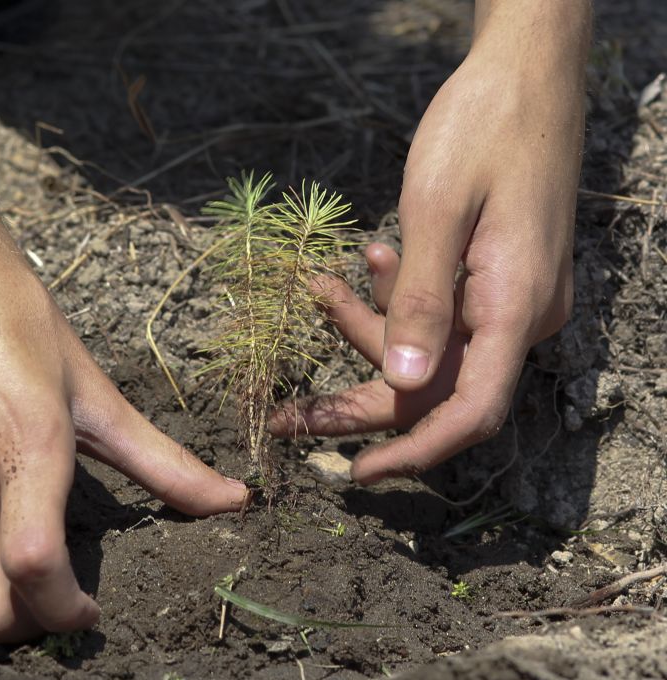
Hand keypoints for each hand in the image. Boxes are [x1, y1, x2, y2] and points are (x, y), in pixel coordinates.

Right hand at [0, 232, 247, 642]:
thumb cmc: (15, 317)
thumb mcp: (94, 388)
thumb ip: (162, 460)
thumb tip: (236, 500)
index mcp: (27, 441)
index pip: (37, 570)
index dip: (67, 613)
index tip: (89, 609)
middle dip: (24, 626)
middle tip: (50, 597)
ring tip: (11, 560)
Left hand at [271, 3, 587, 484]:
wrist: (526, 70)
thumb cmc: (483, 128)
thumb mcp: (436, 212)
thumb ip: (418, 303)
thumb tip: (399, 385)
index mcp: (515, 308)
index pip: (469, 412)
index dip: (414, 452)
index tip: (357, 472)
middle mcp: (519, 315)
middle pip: (435, 388)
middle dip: (359, 399)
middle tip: (290, 413)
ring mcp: (510, 297)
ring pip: (430, 347)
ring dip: (369, 328)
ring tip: (322, 288)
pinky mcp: (496, 276)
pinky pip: (441, 310)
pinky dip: (399, 297)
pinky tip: (372, 258)